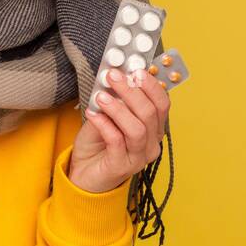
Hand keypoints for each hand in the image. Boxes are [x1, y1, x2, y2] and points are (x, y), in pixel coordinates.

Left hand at [68, 67, 170, 193]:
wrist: (83, 176)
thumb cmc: (97, 146)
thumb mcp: (106, 118)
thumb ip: (113, 101)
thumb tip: (114, 77)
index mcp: (153, 130)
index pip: (162, 104)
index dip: (151, 85)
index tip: (135, 69)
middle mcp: (151, 144)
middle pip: (150, 113)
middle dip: (132, 91)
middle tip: (113, 76)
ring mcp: (138, 157)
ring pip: (137, 128)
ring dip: (119, 108)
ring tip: (101, 96)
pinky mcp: (121, 167)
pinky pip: (117, 141)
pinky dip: (105, 124)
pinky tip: (93, 114)